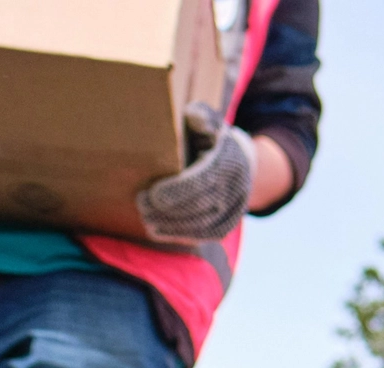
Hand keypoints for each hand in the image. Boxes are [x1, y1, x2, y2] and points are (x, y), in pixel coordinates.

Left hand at [136, 103, 256, 241]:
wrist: (242, 165)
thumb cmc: (213, 139)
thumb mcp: (210, 122)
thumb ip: (202, 117)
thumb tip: (194, 116)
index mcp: (230, 162)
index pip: (204, 181)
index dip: (178, 191)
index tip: (154, 193)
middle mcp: (235, 190)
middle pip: (200, 206)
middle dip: (169, 209)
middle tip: (142, 204)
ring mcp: (232, 211)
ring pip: (200, 225)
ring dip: (171, 225)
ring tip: (146, 218)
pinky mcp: (225, 227)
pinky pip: (202, 235)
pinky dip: (178, 235)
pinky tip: (157, 230)